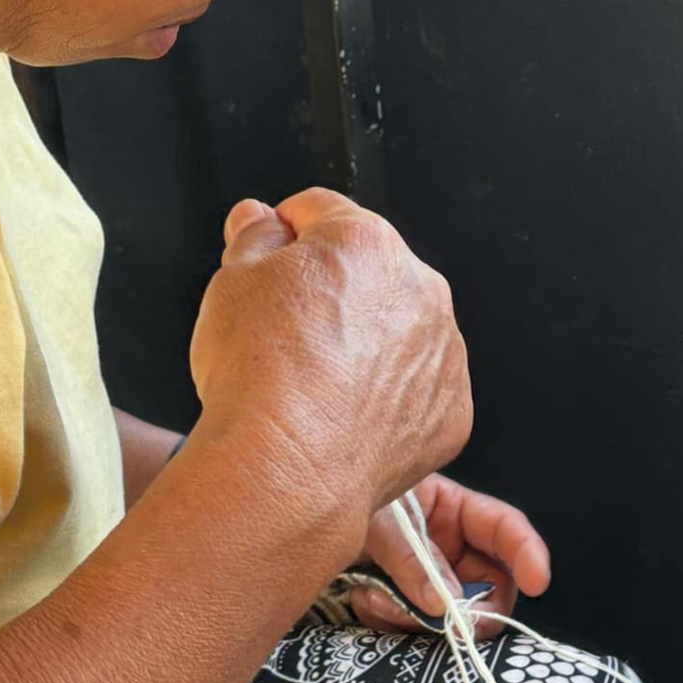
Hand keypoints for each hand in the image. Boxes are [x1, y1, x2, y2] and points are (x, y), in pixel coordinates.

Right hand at [189, 191, 472, 551]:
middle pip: (369, 272)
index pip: (321, 212)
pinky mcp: (451, 409)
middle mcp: (421, 288)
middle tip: (285, 337)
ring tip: (316, 386)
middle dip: (332, 292)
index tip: (268, 261)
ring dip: (367, 345)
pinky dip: (389, 399)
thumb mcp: (231, 282)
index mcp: (367, 242)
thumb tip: (260, 218)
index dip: (284, 234)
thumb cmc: (258, 377)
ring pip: (400, 331)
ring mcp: (443, 352)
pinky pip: (418, 390)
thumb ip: (254, 237)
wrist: (288, 470)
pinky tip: (346, 418)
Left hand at [349, 474, 551, 639]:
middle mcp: (447, 547)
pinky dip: (391, 622)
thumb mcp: (377, 518)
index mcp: (452, 509)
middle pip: (489, 586)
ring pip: (450, 617)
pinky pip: (413, 629)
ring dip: (418, 618)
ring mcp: (426, 579)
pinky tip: (364, 600)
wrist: (294, 519)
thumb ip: (410, 556)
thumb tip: (444, 604)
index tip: (537, 582)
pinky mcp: (401, 606)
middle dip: (473, 609)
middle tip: (454, 626)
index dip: (528, 553)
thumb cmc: (337, 496)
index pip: (504, 529)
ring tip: (375, 598)